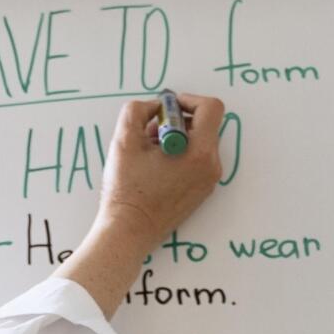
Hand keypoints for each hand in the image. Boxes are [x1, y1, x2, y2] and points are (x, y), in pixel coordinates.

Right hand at [61, 93, 226, 315]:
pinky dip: (178, 156)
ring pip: (199, 143)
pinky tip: (154, 169)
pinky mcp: (202, 191)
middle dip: (176, 121)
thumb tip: (153, 106)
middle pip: (204, 125)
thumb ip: (136, 112)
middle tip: (149, 133)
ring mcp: (208, 180)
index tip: (165, 109)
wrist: (128, 232)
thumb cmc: (125, 192)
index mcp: (199, 152)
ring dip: (175, 139)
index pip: (210, 108)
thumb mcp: (123, 142)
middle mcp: (211, 165)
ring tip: (148, 154)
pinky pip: (196, 161)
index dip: (186, 100)